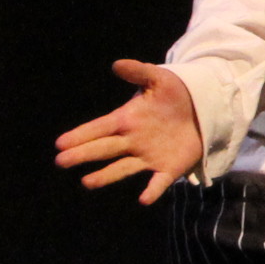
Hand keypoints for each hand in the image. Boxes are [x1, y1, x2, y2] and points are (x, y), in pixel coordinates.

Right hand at [54, 60, 203, 204]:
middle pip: (104, 149)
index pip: (99, 128)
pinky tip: (144, 199)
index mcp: (127, 119)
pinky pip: (159, 182)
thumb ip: (139, 72)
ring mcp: (149, 156)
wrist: (204, 109)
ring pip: (123, 168)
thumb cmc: (175, 94)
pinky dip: (152, 190)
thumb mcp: (159, 79)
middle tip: (61, 161)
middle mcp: (133, 141)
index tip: (61, 143)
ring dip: (106, 176)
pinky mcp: (169, 168)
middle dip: (83, 154)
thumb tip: (117, 64)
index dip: (81, 135)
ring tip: (87, 182)